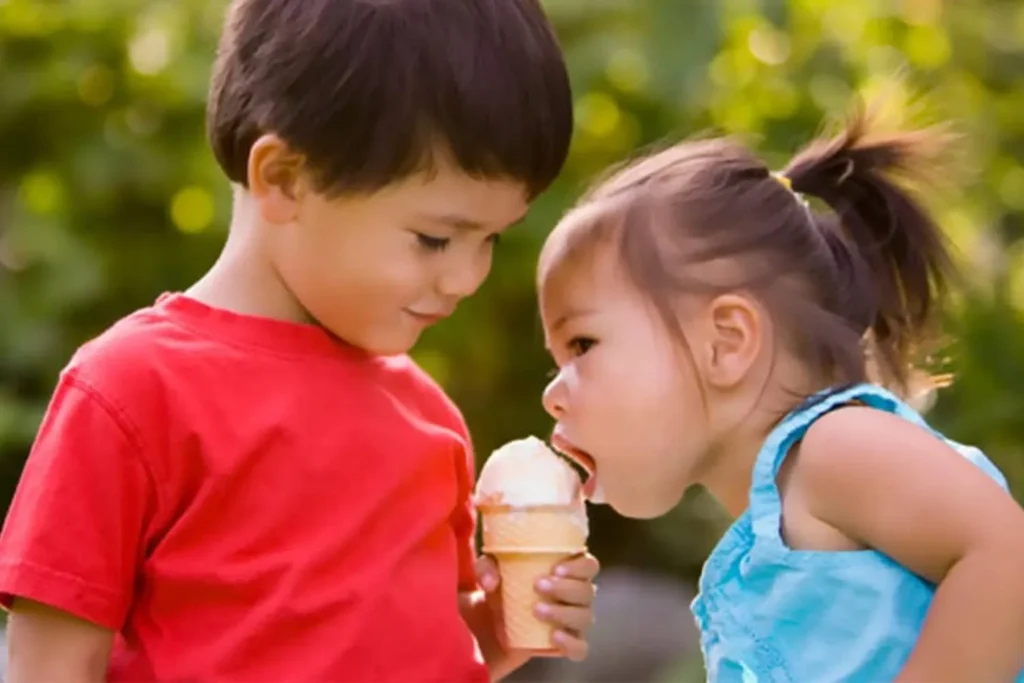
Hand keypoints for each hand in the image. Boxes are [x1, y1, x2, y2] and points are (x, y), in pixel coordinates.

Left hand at [477, 552, 599, 661]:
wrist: (489, 625)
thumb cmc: (499, 588)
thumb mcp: (488, 571)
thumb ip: (486, 568)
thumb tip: (491, 581)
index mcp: (568, 571)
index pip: (589, 565)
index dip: (579, 566)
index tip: (556, 568)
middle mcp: (577, 596)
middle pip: (588, 591)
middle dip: (565, 587)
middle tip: (538, 586)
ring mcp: (573, 622)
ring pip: (585, 617)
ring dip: (564, 612)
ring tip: (536, 610)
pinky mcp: (566, 645)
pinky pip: (580, 648)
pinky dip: (571, 642)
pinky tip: (554, 636)